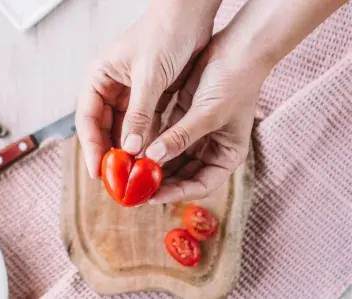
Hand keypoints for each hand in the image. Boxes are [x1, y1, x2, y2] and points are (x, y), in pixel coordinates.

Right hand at [75, 0, 221, 177]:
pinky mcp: (148, 98)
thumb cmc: (165, 34)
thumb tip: (130, 149)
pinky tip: (149, 158)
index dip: (91, 147)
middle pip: (102, 128)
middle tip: (116, 180)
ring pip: (122, 129)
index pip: (86, 119)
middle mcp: (110, 87)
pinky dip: (144, 141)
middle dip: (109, 153)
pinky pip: (141, 125)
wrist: (190, 15)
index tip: (97, 172)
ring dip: (128, 150)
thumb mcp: (149, 76)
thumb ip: (139, 113)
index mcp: (99, 77)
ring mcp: (128, 93)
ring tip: (133, 174)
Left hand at [147, 35, 270, 203]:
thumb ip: (180, 137)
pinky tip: (133, 149)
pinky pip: (164, 137)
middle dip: (160, 182)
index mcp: (227, 156)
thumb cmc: (234, 82)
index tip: (150, 197)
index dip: (175, 193)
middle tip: (132, 188)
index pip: (200, 185)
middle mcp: (212, 149)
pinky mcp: (184, 119)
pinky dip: (151, 144)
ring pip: (171, 158)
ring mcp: (197, 134)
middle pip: (183, 175)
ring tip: (128, 172)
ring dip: (152, 164)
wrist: (239, 46)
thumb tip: (151, 159)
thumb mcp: (207, 114)